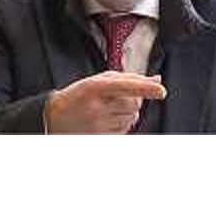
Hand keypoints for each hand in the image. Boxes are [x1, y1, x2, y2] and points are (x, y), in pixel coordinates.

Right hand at [44, 71, 166, 133]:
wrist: (54, 118)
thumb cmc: (78, 96)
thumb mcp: (98, 81)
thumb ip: (128, 79)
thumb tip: (156, 80)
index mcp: (95, 87)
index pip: (126, 86)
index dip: (145, 88)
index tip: (161, 91)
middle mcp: (97, 106)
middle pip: (133, 103)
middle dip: (133, 101)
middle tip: (118, 99)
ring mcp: (98, 124)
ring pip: (131, 118)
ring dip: (128, 114)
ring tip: (109, 110)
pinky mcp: (100, 137)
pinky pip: (125, 131)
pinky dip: (123, 125)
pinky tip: (107, 121)